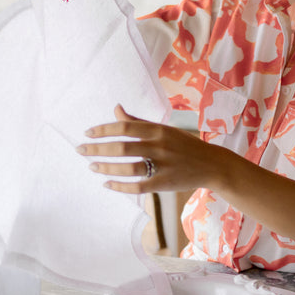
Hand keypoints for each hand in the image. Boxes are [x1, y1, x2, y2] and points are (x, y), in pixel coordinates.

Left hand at [79, 105, 223, 193]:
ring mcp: (163, 165)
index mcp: (158, 130)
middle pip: (122, 147)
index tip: (87, 133)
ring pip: (128, 168)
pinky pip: (138, 186)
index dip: (103, 130)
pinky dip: (120, 186)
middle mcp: (160, 146)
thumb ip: (138, 122)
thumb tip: (115, 108)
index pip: (125, 127)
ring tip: (92, 166)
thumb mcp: (164, 129)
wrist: (213, 165)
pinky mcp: (165, 183)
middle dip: (97, 149)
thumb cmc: (185, 145)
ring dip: (106, 167)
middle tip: (81, 150)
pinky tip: (107, 183)